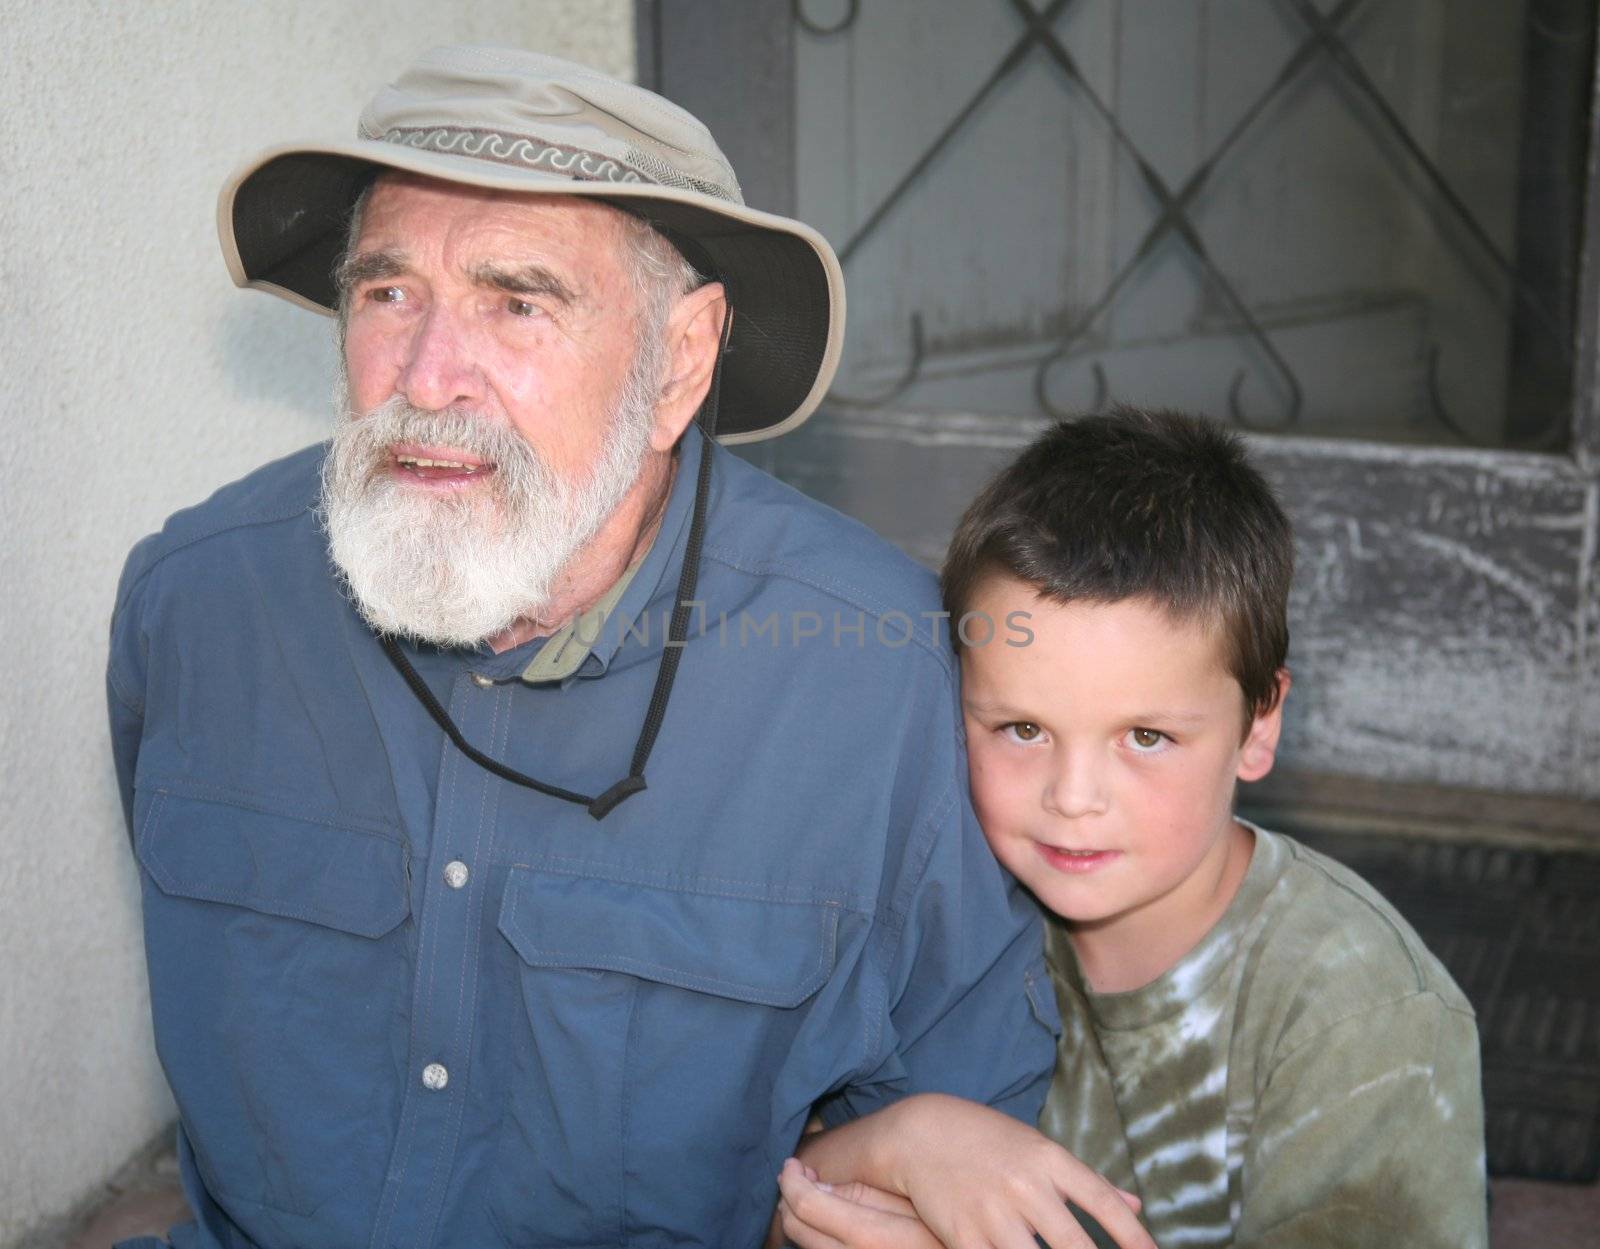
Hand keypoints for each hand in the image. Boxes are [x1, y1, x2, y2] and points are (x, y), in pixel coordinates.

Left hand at [778, 1158, 941, 1248]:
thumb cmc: (944, 1228)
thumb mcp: (914, 1203)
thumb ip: (865, 1195)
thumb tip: (817, 1186)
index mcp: (870, 1237)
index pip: (808, 1205)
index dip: (791, 1180)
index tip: (792, 1164)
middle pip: (797, 1229)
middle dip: (788, 1199)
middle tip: (796, 1177)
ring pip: (805, 1247)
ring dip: (799, 1219)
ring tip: (811, 1196)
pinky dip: (814, 1238)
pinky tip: (827, 1223)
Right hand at [877, 1094, 1149, 1248]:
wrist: (919, 1131)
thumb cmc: (988, 1142)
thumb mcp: (1039, 1150)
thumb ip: (1089, 1182)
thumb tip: (1138, 1207)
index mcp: (1048, 1159)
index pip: (1103, 1202)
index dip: (1134, 1237)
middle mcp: (1025, 1185)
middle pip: (1074, 1245)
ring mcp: (993, 1212)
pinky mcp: (962, 1233)